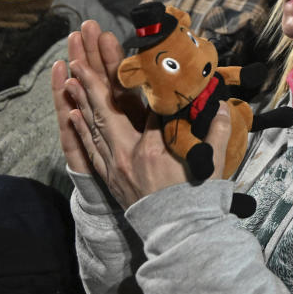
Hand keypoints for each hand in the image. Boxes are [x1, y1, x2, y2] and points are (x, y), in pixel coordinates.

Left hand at [57, 23, 231, 207]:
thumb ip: (217, 133)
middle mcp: (128, 154)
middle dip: (92, 82)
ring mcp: (115, 167)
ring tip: (71, 77)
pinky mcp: (109, 179)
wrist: (179, 235)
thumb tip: (222, 107)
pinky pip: (90, 150)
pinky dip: (81, 130)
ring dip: (82, 100)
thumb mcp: (212, 163)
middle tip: (79, 58)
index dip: (142, 84)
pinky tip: (73, 113)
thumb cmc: (197, 199)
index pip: (146, 107)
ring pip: (93, 127)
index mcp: (154, 148)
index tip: (138, 61)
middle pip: (107, 111)